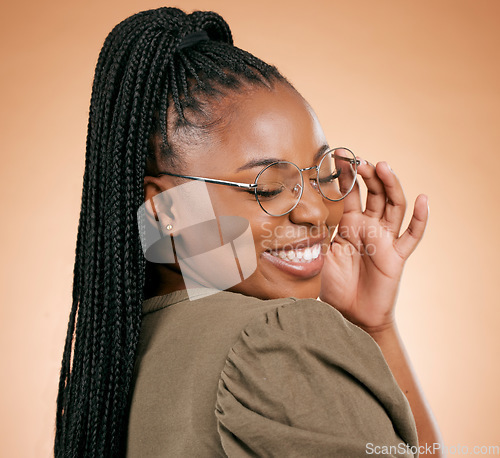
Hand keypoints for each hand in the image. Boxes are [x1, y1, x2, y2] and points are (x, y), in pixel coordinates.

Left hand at [319, 160, 428, 332]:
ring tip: (383, 167)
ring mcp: (385, 239)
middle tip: (359, 160)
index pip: (350, 193)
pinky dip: (420, 218)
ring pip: (393, 206)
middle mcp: (368, 227)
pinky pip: (412, 236)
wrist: (348, 314)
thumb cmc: (330, 284)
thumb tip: (294, 211)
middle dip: (368, 175)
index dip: (346, 175)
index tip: (340, 155)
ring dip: (390, 186)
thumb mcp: (318, 253)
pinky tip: (424, 199)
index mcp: (348, 223)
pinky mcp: (397, 256)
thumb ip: (314, 232)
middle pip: (374, 193)